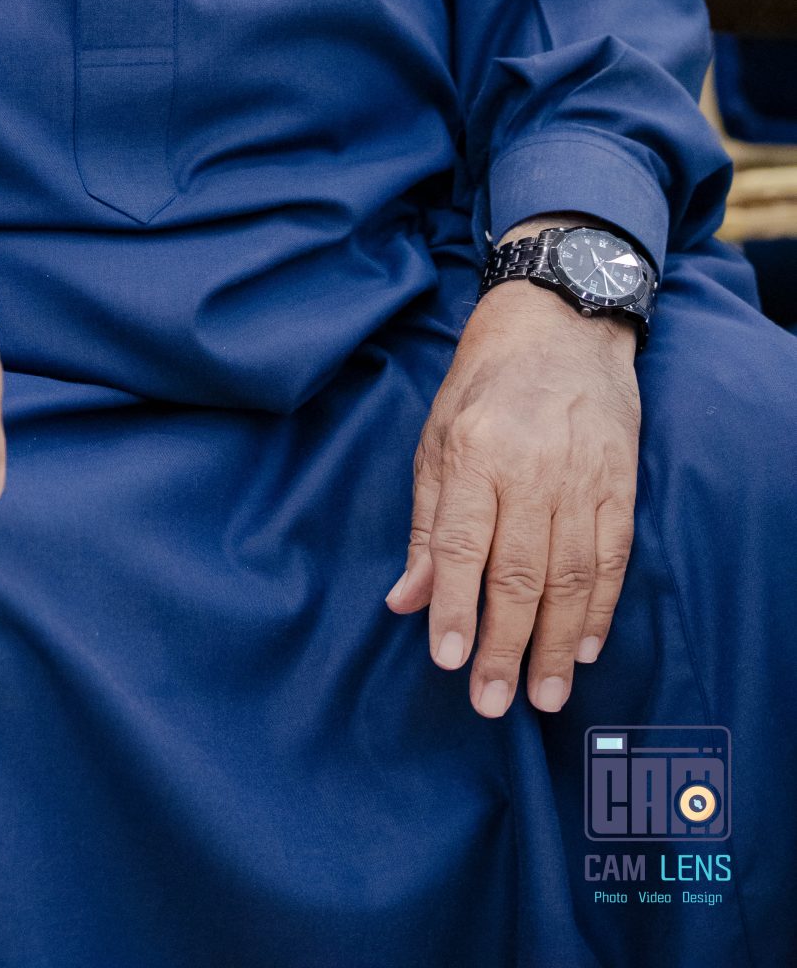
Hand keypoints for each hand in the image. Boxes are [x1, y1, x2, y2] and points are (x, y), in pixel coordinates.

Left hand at [385, 224, 640, 717]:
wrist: (560, 324)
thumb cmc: (486, 383)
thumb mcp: (437, 437)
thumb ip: (427, 524)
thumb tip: (406, 599)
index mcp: (475, 453)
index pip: (462, 545)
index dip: (455, 607)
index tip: (449, 662)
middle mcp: (530, 470)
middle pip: (519, 573)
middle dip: (505, 645)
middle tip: (493, 702)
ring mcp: (581, 478)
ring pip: (571, 577)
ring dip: (558, 643)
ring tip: (545, 694)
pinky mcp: (620, 484)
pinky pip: (613, 558)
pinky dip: (601, 608)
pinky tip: (588, 646)